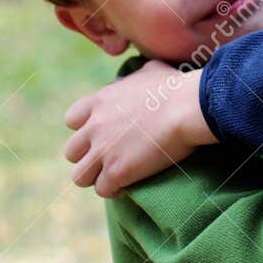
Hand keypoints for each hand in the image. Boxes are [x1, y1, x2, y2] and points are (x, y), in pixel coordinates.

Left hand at [62, 61, 216, 196]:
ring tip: (115, 177)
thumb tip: (135, 78)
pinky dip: (114, 190)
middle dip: (89, 156)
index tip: (103, 133)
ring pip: (80, 176)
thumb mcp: (150, 72)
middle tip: (110, 158)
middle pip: (72, 152)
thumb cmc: (177, 88)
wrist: (190, 107)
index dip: (85, 129)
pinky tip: (129, 186)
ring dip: (96, 177)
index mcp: (100, 101)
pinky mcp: (117, 171)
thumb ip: (134, 78)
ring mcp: (104, 150)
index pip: (71, 120)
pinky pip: (103, 190)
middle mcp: (95, 126)